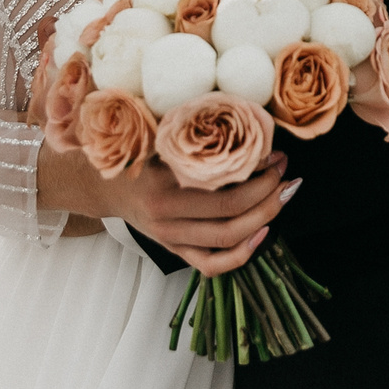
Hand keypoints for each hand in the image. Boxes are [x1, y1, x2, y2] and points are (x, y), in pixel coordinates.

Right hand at [39, 142, 290, 275]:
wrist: (102, 184)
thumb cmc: (139, 153)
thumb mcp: (158, 136)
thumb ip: (193, 133)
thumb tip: (246, 123)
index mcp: (163, 181)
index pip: (221, 184)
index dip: (257, 172)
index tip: (275, 153)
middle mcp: (165, 214)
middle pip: (230, 214)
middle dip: (268, 194)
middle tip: (285, 173)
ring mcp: (169, 238)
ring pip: (227, 240)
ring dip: (264, 219)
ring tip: (283, 197)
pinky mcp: (173, 251)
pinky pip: (211, 265)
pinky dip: (241, 255)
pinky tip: (262, 235)